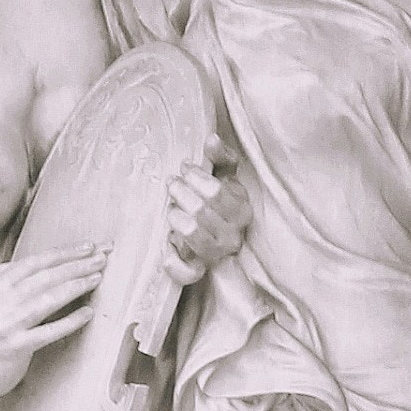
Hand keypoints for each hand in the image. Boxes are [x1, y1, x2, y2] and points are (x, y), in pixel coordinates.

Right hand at [0, 245, 104, 401]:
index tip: (87, 247)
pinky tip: (88, 313)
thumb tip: (56, 268)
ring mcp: (6, 325)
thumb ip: (15, 286)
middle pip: (43, 277)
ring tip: (97, 277)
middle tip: (101, 257)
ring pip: (47, 299)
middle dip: (76, 264)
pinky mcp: (15, 347)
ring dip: (76, 286)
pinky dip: (71, 320)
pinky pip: (49, 331)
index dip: (63, 253)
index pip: (33, 263)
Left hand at [165, 157, 249, 279]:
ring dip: (175, 216)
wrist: (219, 241)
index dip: (194, 177)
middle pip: (200, 210)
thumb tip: (211, 138)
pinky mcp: (200, 272)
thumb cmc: (220, 204)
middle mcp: (233, 235)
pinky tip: (168, 243)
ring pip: (189, 232)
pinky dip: (172, 260)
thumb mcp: (225, 178)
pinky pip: (186, 271)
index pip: (215, 191)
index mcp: (242, 210)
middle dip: (180, 192)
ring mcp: (217, 255)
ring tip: (172, 209)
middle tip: (172, 184)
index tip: (183, 169)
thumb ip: (221, 157)